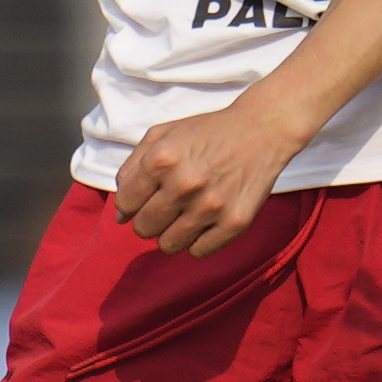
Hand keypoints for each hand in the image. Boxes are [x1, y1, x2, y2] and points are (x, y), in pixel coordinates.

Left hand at [111, 90, 305, 256]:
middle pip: (144, 229)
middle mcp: (185, 184)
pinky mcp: (235, 223)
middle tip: (167, 205)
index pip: (125, 204)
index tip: (146, 197)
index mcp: (162, 159)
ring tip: (185, 215)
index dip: (131, 204)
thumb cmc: (207, 132)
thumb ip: (132, 170)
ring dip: (171, 233)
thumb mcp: (163, 135)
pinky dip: (198, 240)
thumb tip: (120, 216)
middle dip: (149, 219)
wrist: (261, 130)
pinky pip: (199, 252)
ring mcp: (211, 206)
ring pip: (168, 245)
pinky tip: (206, 221)